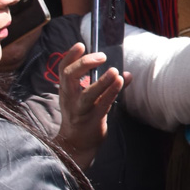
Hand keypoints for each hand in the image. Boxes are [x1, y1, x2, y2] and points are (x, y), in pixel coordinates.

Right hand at [55, 42, 129, 167]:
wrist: (76, 144)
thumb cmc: (84, 115)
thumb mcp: (88, 97)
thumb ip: (105, 84)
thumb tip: (126, 73)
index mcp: (66, 90)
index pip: (63, 70)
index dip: (70, 56)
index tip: (80, 45)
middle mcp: (70, 99)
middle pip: (69, 78)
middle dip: (84, 64)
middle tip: (102, 56)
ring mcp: (80, 110)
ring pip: (88, 94)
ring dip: (102, 82)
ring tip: (114, 71)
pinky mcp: (92, 120)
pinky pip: (102, 105)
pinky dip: (112, 93)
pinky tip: (122, 82)